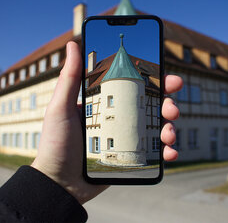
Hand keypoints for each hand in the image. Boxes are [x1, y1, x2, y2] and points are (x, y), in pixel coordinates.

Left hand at [31, 41, 182, 203]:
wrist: (60, 184)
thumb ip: (69, 78)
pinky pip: (154, 152)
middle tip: (171, 106)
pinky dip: (167, 151)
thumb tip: (72, 44)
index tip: (167, 76)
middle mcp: (120, 117)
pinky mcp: (131, 157)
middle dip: (168, 102)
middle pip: (151, 105)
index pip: (134, 86)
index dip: (154, 79)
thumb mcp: (61, 108)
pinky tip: (169, 153)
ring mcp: (126, 137)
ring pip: (157, 127)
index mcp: (106, 102)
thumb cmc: (56, 145)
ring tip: (169, 133)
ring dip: (170, 127)